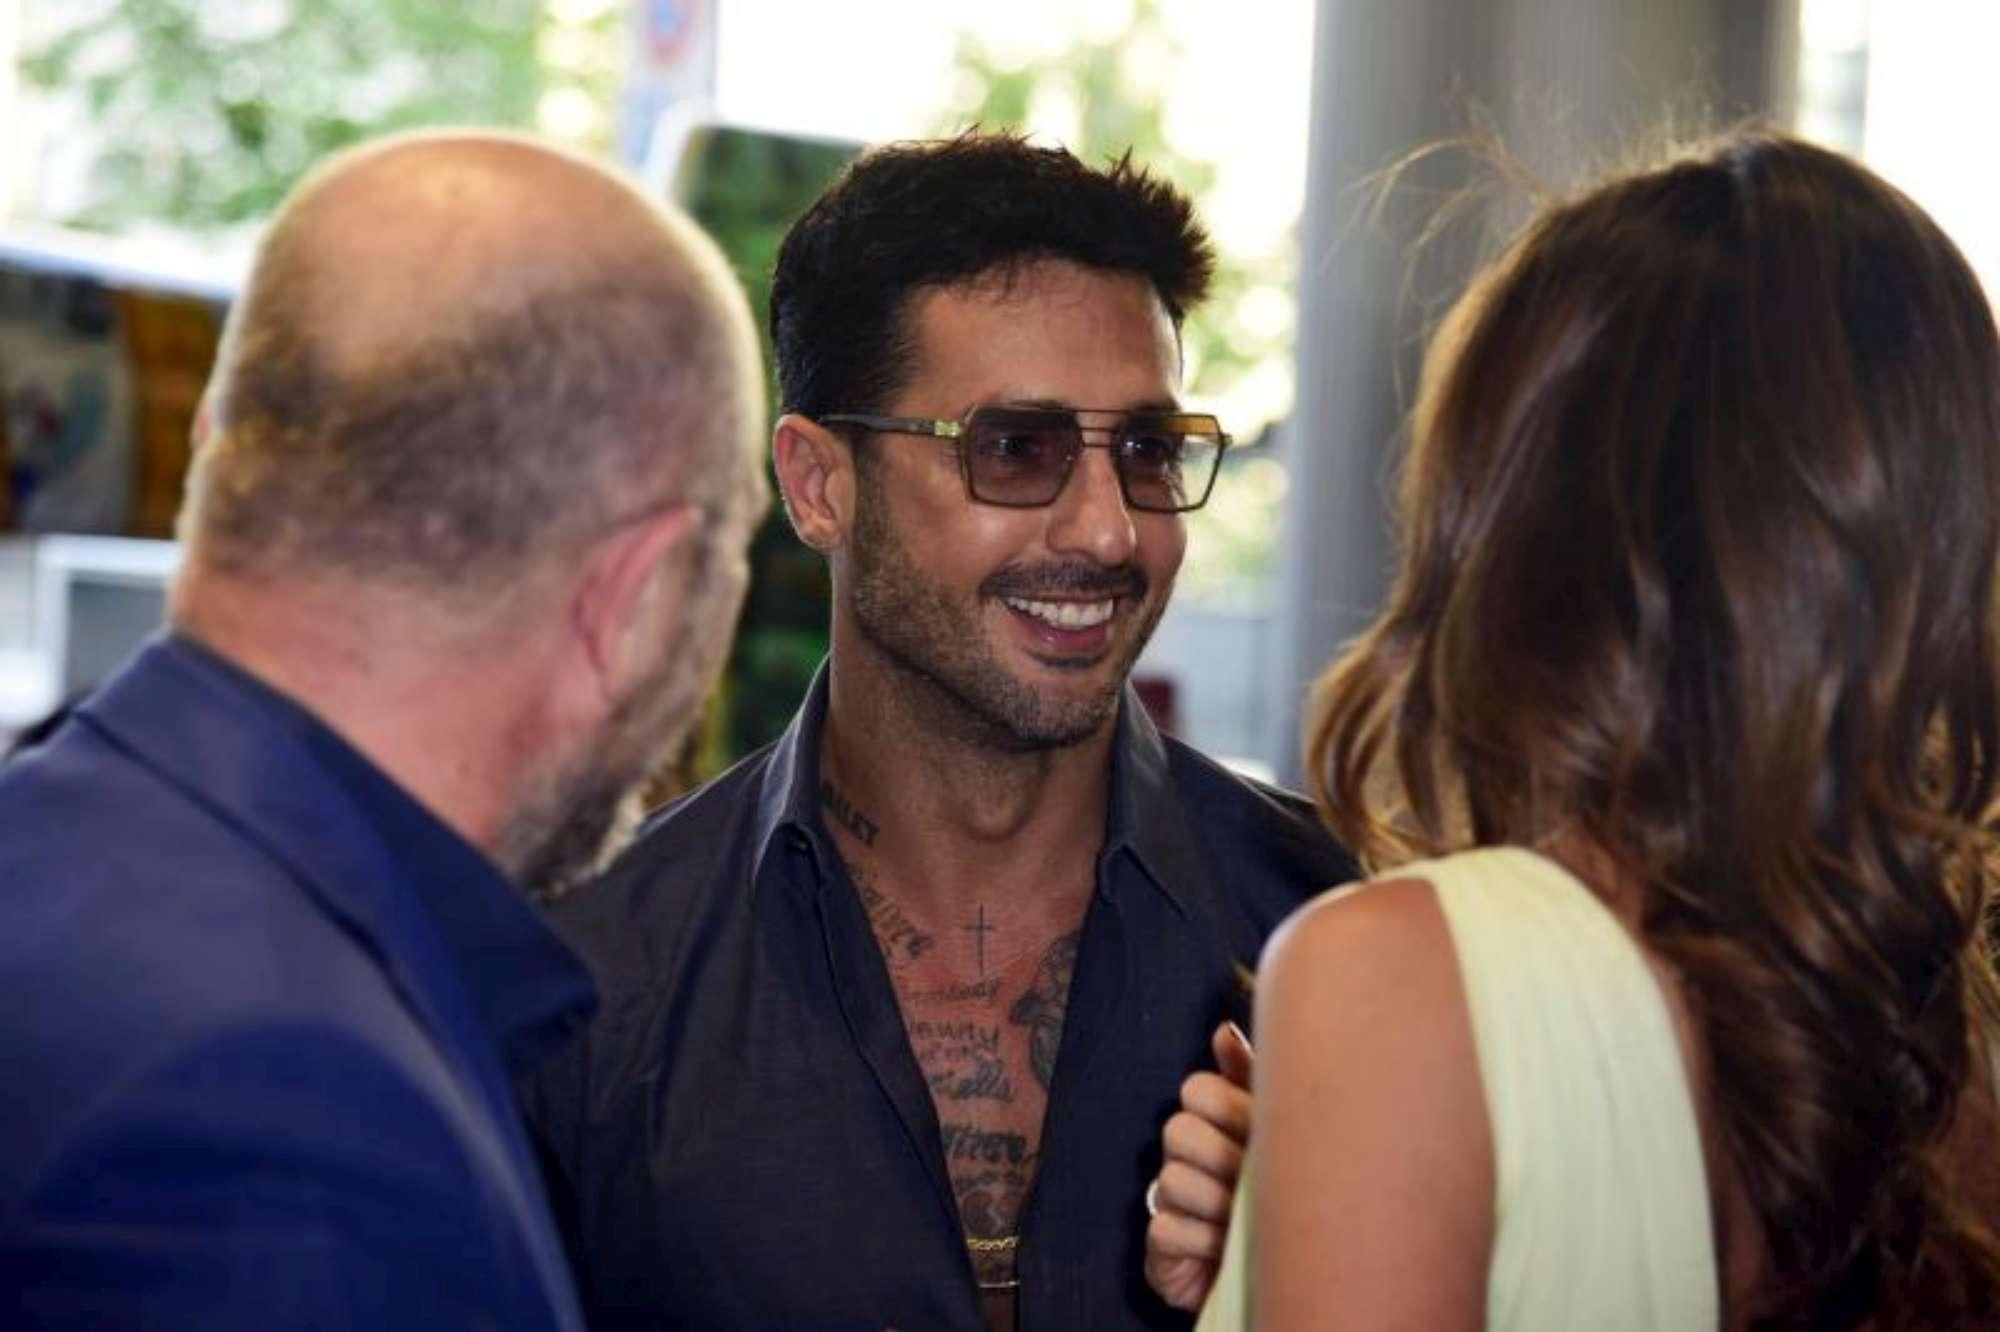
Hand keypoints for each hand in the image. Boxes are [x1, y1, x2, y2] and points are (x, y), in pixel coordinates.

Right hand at [1144, 1020, 1253, 1312]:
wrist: (1274, 1268)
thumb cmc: (1278, 1192)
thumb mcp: (1274, 1132)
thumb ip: (1251, 1078)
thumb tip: (1224, 1028)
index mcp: (1212, 1120)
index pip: (1198, 1089)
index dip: (1229, 1108)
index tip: (1264, 1129)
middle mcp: (1184, 1152)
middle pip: (1178, 1131)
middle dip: (1223, 1157)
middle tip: (1257, 1179)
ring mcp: (1167, 1197)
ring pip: (1172, 1180)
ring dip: (1216, 1204)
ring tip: (1246, 1218)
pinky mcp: (1160, 1244)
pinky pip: (1165, 1229)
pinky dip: (1201, 1240)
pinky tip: (1225, 1248)